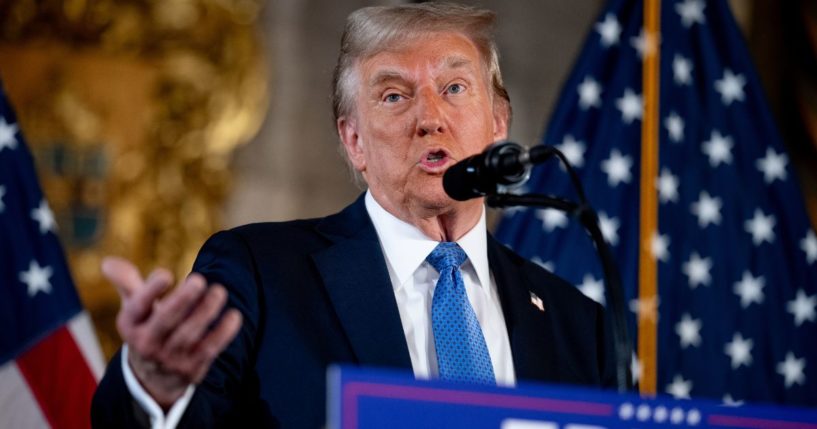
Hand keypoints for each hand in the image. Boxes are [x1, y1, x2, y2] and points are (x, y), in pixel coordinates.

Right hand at [102, 256, 242, 408]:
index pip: (137, 307)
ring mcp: (169, 358)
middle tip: (199, 280)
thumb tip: (107, 262)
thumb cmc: (147, 328)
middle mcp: (147, 343)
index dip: (150, 291)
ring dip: (205, 312)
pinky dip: (223, 333)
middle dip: (182, 300)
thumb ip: (126, 282)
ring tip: (219, 291)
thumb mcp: (133, 309)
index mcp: (130, 325)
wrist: (154, 377)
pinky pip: (209, 350)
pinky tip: (234, 315)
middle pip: (165, 321)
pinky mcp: (191, 368)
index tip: (166, 274)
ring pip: (188, 335)